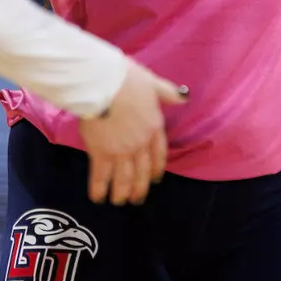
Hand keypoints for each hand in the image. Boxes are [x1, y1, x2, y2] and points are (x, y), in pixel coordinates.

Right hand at [76, 60, 186, 204]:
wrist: (102, 83)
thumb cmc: (126, 78)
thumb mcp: (152, 82)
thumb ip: (167, 92)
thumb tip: (184, 97)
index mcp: (153, 126)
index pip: (159, 153)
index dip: (157, 168)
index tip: (156, 179)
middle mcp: (140, 143)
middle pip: (142, 171)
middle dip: (139, 187)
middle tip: (136, 199)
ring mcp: (121, 150)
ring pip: (123, 178)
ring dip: (121, 192)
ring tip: (118, 201)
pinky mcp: (100, 152)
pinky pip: (100, 175)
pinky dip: (99, 188)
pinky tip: (97, 197)